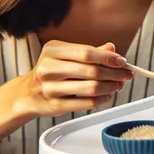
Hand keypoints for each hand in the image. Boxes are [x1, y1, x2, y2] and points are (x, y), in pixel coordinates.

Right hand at [16, 41, 133, 118]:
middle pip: (91, 71)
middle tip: (126, 75)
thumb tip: (112, 48)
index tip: (123, 61)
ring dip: (111, 87)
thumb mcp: (65, 56)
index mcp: (52, 50)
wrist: (27, 94)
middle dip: (114, 73)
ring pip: (91, 88)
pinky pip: (86, 103)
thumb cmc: (50, 71)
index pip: (87, 52)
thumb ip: (88, 51)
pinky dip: (102, 99)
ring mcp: (50, 88)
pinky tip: (107, 95)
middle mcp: (48, 68)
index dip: (108, 57)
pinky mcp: (55, 105)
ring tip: (118, 85)